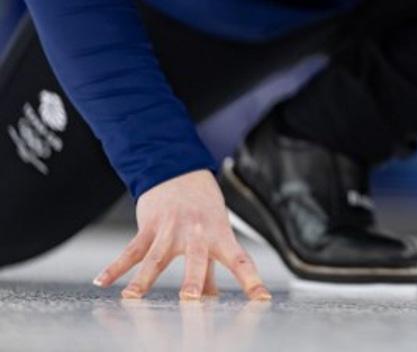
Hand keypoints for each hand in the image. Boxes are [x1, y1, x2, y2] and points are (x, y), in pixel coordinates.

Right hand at [93, 169, 269, 300]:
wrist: (178, 170)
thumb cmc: (202, 207)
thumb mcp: (215, 232)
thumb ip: (211, 269)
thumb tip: (212, 299)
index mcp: (220, 235)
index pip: (240, 260)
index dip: (251, 280)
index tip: (261, 298)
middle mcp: (197, 233)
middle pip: (197, 259)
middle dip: (194, 279)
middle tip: (191, 299)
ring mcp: (171, 229)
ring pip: (156, 256)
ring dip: (144, 278)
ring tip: (132, 297)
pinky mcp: (149, 226)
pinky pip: (131, 249)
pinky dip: (115, 266)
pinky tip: (102, 282)